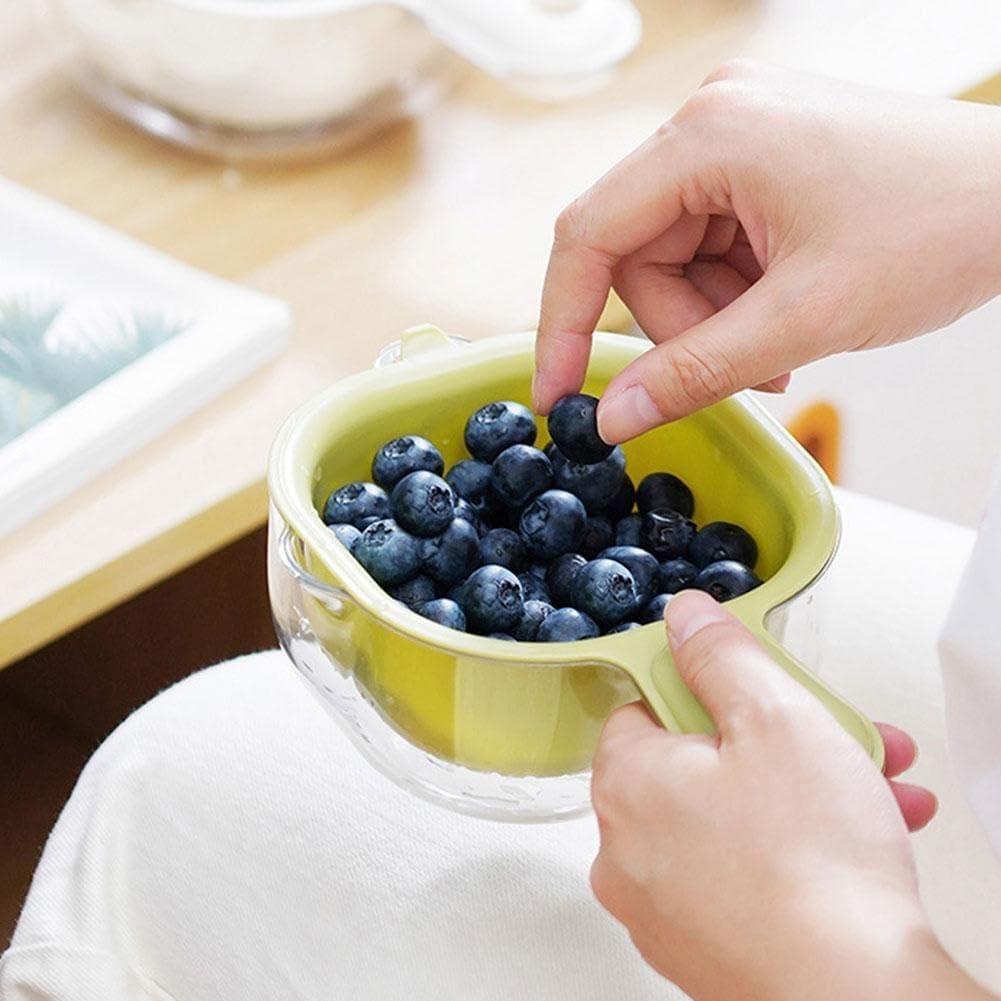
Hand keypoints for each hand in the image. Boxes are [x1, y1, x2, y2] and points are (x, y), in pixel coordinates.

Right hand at [534, 62, 1000, 440]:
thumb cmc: (940, 227)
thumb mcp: (804, 318)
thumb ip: (696, 371)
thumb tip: (613, 417)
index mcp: (708, 135)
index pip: (588, 235)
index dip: (562, 323)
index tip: (558, 393)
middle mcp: (711, 119)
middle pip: (635, 253)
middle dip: (677, 325)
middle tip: (741, 366)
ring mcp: (737, 133)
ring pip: (672, 257)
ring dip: (712, 317)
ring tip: (783, 341)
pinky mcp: (760, 157)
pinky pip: (710, 244)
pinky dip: (736, 294)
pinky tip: (787, 312)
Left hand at [587, 591, 989, 1000]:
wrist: (853, 997)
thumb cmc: (812, 867)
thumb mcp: (772, 717)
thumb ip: (721, 656)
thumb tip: (684, 616)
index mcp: (627, 782)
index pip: (647, 706)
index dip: (712, 691)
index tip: (760, 696)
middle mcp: (628, 849)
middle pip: (698, 762)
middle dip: (780, 741)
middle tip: (837, 740)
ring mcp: (662, 906)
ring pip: (730, 817)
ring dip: (803, 794)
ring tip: (873, 790)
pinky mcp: (702, 948)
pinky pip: (741, 874)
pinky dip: (791, 851)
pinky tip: (856, 845)